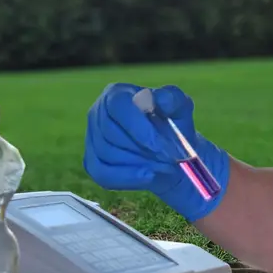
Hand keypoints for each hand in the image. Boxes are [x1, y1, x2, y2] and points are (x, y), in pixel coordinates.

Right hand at [82, 83, 230, 221]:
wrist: (168, 152)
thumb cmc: (172, 124)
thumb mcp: (180, 107)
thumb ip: (173, 99)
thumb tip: (160, 99)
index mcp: (116, 93)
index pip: (118, 106)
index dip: (138, 126)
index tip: (160, 145)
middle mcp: (97, 112)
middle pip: (111, 133)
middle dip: (143, 149)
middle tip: (169, 157)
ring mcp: (92, 139)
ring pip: (108, 155)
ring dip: (139, 164)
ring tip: (165, 165)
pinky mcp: (92, 163)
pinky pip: (102, 175)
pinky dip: (128, 178)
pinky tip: (149, 177)